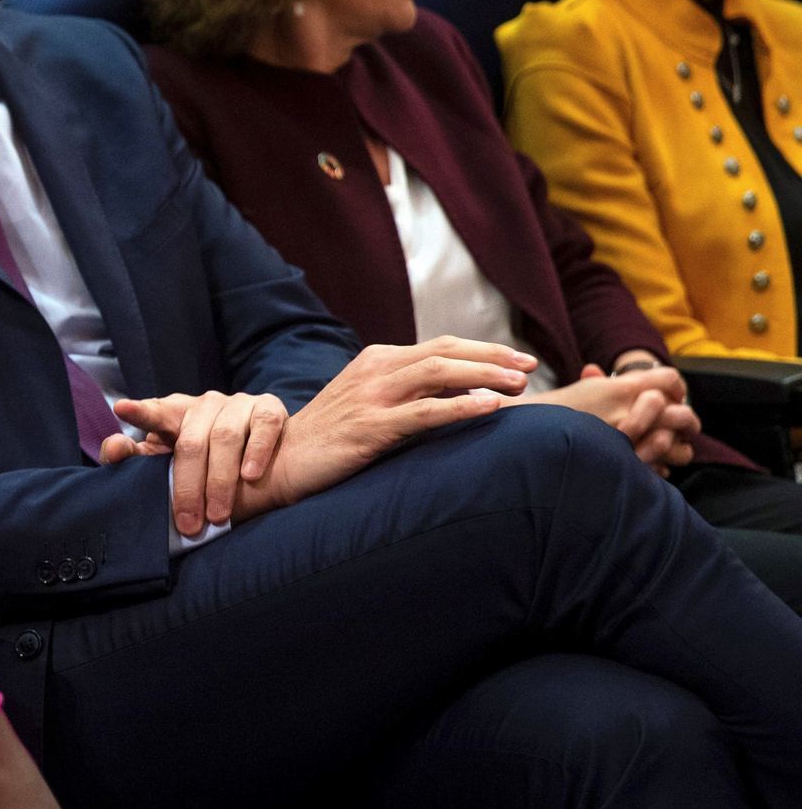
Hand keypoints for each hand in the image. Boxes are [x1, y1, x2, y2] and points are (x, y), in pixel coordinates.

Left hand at [105, 392, 287, 535]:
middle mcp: (205, 404)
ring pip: (225, 437)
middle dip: (188, 486)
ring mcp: (237, 404)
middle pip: (191, 442)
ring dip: (220, 480)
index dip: (140, 412)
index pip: (155, 413)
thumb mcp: (169, 460)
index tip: (123, 409)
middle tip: (188, 523)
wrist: (265, 449)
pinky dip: (256, 451)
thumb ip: (137, 458)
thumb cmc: (206, 461)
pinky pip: (264, 426)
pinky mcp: (268, 408)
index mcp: (175, 413)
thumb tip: (113, 450)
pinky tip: (250, 476)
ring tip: (218, 514)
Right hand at [232, 337, 532, 520]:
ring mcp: (371, 397)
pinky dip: (460, 407)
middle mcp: (374, 371)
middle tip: (529, 367)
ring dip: (484, 376)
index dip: (483, 351)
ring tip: (520, 385)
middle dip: (493, 357)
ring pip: (439, 374)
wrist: (279, 463)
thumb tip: (452, 395)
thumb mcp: (365, 405)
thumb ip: (402, 393)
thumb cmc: (326, 439)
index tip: (517, 361)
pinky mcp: (369, 428)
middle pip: (445, 351)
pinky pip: (424, 412)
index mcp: (375, 361)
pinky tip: (490, 408)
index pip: (440, 346)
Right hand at [528, 365, 697, 476]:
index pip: (672, 379)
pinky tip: (650, 463)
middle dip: (687, 421)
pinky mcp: (628, 466)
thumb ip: (601, 382)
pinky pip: (662, 468)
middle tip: (683, 426)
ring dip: (677, 448)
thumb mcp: (581, 389)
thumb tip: (598, 371)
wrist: (532, 439)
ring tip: (668, 447)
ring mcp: (632, 442)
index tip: (671, 397)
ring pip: (678, 446)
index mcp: (622, 388)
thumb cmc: (556, 412)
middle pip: (683, 413)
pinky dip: (660, 467)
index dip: (676, 388)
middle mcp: (631, 412)